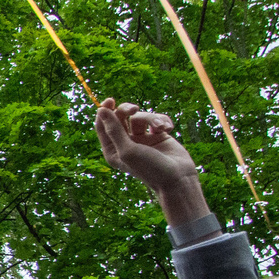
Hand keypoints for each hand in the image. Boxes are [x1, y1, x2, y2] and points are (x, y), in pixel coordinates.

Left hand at [93, 99, 205, 218]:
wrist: (178, 179)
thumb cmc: (150, 168)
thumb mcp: (128, 150)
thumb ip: (114, 130)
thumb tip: (101, 110)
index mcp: (112, 149)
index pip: (103, 125)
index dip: (105, 111)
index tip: (110, 100)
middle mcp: (125, 143)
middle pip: (120, 116)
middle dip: (127, 110)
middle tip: (134, 109)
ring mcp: (142, 138)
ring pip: (140, 116)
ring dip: (151, 118)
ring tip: (161, 127)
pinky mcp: (157, 135)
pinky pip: (156, 119)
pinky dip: (162, 121)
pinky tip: (168, 129)